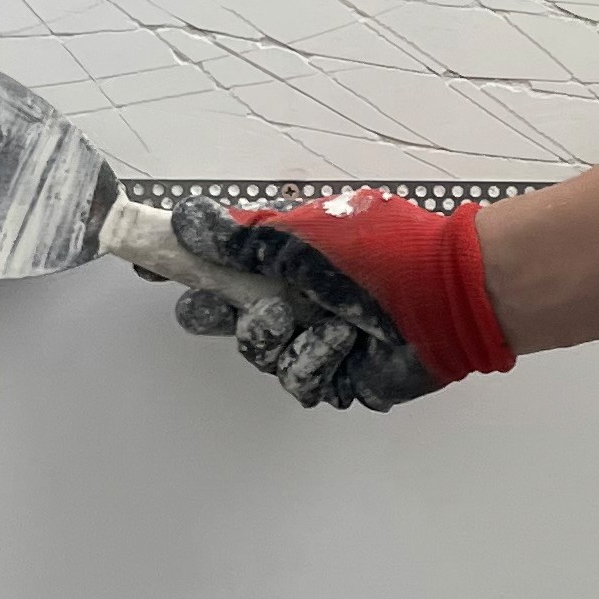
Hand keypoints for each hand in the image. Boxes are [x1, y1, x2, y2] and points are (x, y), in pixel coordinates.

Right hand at [161, 192, 515, 411]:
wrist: (446, 297)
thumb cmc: (385, 253)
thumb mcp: (304, 232)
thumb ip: (239, 236)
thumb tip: (187, 220)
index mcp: (284, 257)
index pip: (217, 261)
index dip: (182, 263)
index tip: (151, 261)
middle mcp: (294, 296)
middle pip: (223, 314)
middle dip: (215, 311)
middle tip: (224, 306)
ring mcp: (312, 337)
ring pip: (258, 350)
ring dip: (279, 335)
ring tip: (311, 319)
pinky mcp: (334, 376)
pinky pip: (298, 378)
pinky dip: (316, 359)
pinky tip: (344, 343)